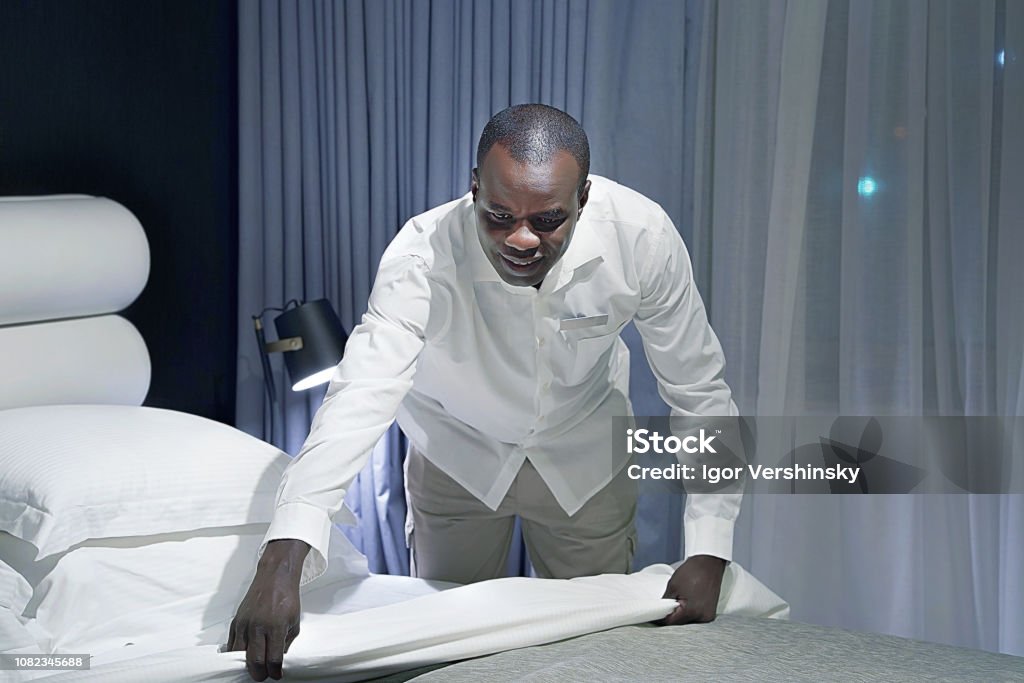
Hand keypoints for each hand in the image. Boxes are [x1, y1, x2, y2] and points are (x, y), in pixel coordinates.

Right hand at [226, 539, 308, 680]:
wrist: (275, 577)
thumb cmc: (287, 598)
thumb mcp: (294, 622)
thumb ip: (286, 642)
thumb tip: (278, 661)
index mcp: (275, 626)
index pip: (273, 658)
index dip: (275, 671)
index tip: (276, 675)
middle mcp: (258, 626)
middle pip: (255, 660)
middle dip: (259, 673)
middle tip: (264, 676)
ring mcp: (244, 623)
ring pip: (239, 654)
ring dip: (246, 665)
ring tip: (253, 669)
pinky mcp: (236, 620)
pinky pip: (231, 643)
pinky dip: (235, 653)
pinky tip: (241, 657)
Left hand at [658, 554, 725, 625]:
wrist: (709, 563)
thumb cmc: (692, 572)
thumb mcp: (673, 586)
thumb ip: (666, 602)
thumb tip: (660, 611)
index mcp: (692, 611)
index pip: (671, 622)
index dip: (661, 619)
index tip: (654, 616)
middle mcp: (702, 617)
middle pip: (681, 624)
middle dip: (671, 618)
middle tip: (663, 609)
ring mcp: (708, 616)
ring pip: (688, 621)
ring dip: (681, 616)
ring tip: (674, 605)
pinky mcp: (711, 612)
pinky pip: (696, 617)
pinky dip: (689, 613)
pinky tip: (685, 604)